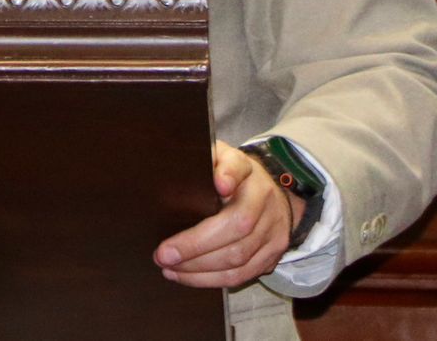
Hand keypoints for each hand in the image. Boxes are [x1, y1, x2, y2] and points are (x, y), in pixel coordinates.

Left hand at [152, 140, 299, 287]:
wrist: (269, 195)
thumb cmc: (232, 176)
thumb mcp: (219, 157)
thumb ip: (208, 159)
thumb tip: (198, 169)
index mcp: (248, 172)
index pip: (239, 169)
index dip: (229, 175)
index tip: (218, 184)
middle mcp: (265, 202)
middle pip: (236, 227)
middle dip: (196, 245)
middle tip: (163, 254)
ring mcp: (273, 232)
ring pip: (238, 259)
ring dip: (199, 269)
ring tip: (170, 268)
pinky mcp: (272, 256)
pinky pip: (242, 275)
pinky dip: (211, 280)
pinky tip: (188, 276)